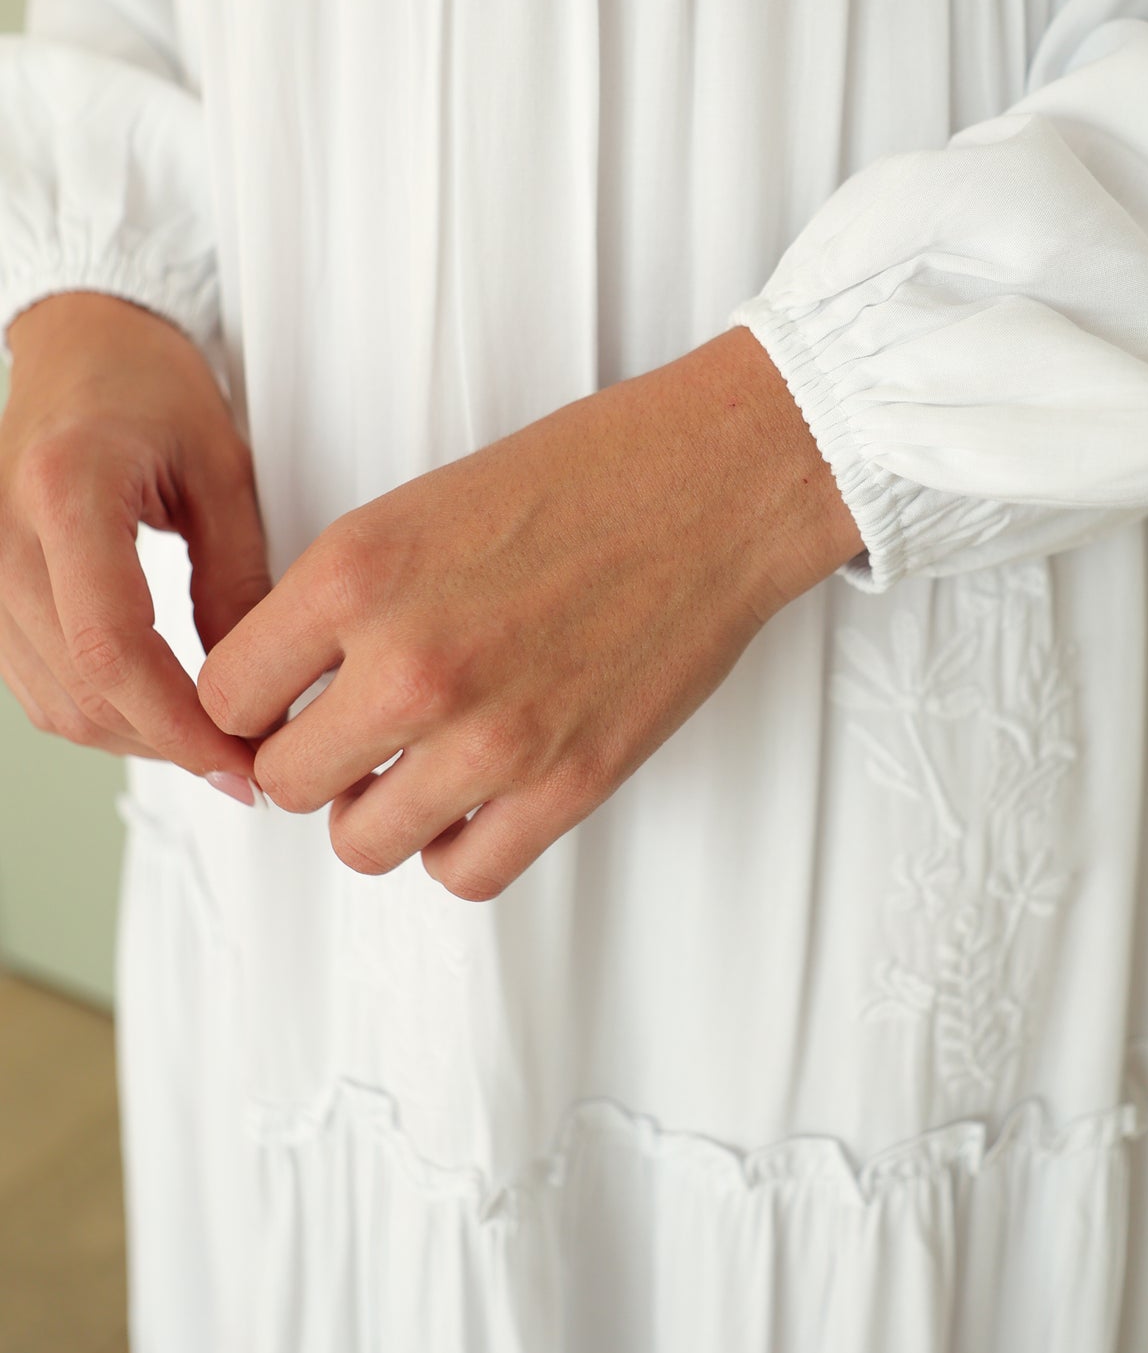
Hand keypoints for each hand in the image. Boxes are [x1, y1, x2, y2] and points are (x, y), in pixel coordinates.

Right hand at [0, 291, 269, 788]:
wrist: (79, 345)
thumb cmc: (146, 383)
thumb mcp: (221, 467)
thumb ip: (237, 577)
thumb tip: (256, 686)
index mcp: (65, 491)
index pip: (111, 646)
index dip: (178, 722)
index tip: (240, 758)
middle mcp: (1, 537)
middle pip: (79, 689)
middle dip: (169, 744)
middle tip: (248, 766)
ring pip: (54, 703)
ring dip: (138, 740)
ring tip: (217, 745)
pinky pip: (37, 685)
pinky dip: (102, 714)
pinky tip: (163, 715)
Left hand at [198, 326, 862, 897]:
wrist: (714, 487)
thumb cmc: (578, 479)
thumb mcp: (415, 510)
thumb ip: (336, 603)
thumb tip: (283, 693)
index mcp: (356, 573)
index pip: (227, 695)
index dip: (250, 704)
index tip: (283, 702)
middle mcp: (412, 662)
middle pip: (286, 780)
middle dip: (310, 761)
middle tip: (351, 736)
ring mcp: (492, 735)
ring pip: (361, 843)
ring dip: (378, 811)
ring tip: (417, 765)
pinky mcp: (569, 784)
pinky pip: (462, 874)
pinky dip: (456, 847)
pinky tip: (477, 796)